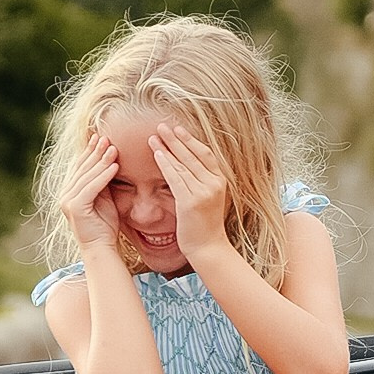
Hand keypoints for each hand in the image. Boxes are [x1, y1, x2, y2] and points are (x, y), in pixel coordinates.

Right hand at [59, 131, 120, 250]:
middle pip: (82, 168)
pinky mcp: (75, 208)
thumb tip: (109, 160)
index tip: (100, 137)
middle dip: (95, 152)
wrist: (101, 249)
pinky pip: (92, 187)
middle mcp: (64, 195)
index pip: (79, 167)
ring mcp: (67, 201)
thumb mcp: (103, 198)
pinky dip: (104, 176)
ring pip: (87, 176)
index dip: (89, 151)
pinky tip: (115, 166)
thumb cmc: (105, 226)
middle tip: (107, 137)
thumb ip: (102, 182)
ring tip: (113, 148)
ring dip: (101, 161)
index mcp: (69, 192)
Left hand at [148, 123, 230, 258]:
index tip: (177, 129)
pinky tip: (157, 154)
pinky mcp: (191, 202)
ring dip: (167, 148)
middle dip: (176, 138)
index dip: (190, 140)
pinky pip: (175, 178)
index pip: (205, 154)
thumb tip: (185, 167)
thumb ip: (201, 183)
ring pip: (182, 164)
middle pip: (193, 155)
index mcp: (220, 181)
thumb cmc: (205, 226)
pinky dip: (165, 164)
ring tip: (154, 136)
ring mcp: (203, 192)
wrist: (209, 248)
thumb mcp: (208, 200)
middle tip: (162, 125)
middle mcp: (214, 184)